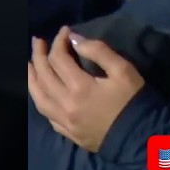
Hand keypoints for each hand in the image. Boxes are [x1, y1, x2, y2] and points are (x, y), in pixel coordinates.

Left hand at [28, 26, 144, 152]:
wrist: (140, 138)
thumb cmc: (133, 101)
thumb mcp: (123, 70)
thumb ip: (99, 51)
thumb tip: (75, 39)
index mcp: (79, 87)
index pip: (58, 58)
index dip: (59, 41)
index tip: (65, 31)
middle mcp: (65, 104)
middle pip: (43, 75)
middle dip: (39, 55)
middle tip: (38, 41)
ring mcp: (64, 121)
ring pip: (38, 97)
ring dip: (31, 78)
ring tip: (29, 65)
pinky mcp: (68, 132)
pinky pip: (47, 115)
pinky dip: (41, 99)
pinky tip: (41, 92)